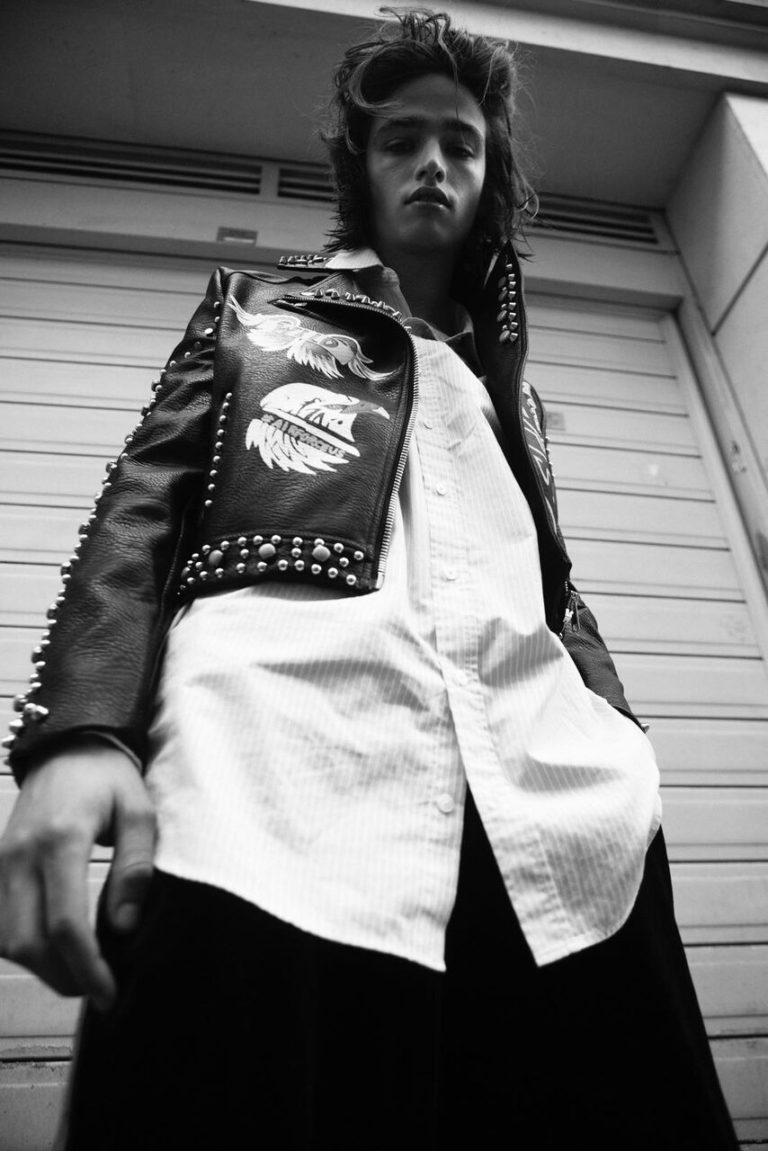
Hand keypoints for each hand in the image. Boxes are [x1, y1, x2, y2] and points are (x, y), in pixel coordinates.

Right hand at [0, 739, 155, 1011]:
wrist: (68, 746)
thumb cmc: (109, 778)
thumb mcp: (138, 812)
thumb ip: (134, 868)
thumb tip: (124, 927)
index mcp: (61, 839)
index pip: (64, 923)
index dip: (86, 967)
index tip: (108, 991)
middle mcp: (21, 854)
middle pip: (27, 942)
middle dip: (62, 977)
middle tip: (98, 989)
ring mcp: (2, 861)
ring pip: (7, 940)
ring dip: (42, 967)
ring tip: (81, 972)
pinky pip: (0, 923)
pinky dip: (24, 947)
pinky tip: (56, 949)